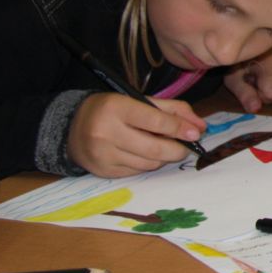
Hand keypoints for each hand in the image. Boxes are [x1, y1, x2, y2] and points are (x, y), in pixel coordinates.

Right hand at [68, 93, 206, 177]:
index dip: (179, 128)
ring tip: (166, 148)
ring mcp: (103, 155)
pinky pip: (136, 172)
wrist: (71, 127)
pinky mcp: (102, 171)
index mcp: (117, 108)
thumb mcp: (140, 100)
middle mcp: (106, 133)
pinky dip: (148, 164)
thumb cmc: (113, 110)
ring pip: (148, 164)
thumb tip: (200, 126)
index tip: (196, 133)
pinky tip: (146, 154)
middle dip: (177, 150)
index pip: (155, 121)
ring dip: (164, 158)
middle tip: (187, 147)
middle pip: (154, 149)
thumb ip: (173, 110)